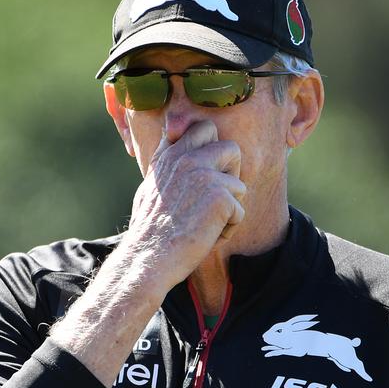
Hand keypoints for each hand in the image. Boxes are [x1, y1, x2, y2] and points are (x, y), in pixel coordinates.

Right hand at [124, 120, 245, 287]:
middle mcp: (186, 158)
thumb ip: (165, 161)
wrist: (149, 258)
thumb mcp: (150, 186)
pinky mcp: (219, 196)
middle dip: (232, 172)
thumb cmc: (149, 230)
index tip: (205, 172)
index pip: (201, 129)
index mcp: (170, 156)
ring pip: (239, 184)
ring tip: (208, 224)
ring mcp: (203, 174)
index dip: (211, 148)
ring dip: (229, 208)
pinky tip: (208, 237)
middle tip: (218, 196)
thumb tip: (171, 136)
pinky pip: (240, 211)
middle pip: (230, 147)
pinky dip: (228, 229)